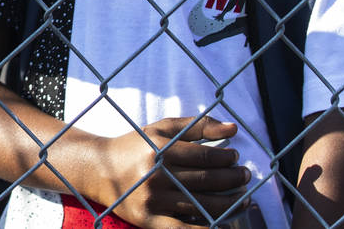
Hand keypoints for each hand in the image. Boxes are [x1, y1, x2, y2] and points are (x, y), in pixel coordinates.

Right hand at [97, 117, 252, 228]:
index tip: (235, 158)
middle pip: (207, 181)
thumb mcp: (161, 128)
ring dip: (230, 203)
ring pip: (202, 205)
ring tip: (243, 198)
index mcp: (159, 149)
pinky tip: (222, 224)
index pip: (205, 156)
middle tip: (245, 176)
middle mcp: (156, 174)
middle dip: (233, 179)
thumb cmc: (135, 146)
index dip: (227, 158)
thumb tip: (233, 129)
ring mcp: (153, 199)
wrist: (98, 169)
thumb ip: (197, 126)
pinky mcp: (148, 220)